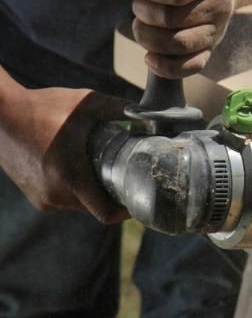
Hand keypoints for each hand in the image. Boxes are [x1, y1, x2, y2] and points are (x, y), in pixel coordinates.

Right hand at [0, 85, 128, 222]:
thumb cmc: (44, 107)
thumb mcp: (87, 103)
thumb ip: (121, 109)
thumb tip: (151, 115)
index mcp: (72, 178)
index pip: (107, 214)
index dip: (128, 211)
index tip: (141, 197)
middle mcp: (56, 196)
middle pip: (97, 208)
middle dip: (114, 196)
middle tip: (128, 176)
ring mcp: (42, 198)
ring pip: (80, 205)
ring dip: (94, 193)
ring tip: (106, 171)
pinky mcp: (33, 195)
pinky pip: (64, 200)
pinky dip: (77, 190)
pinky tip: (83, 170)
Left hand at [113, 0, 235, 78]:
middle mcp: (219, 6)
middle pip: (172, 20)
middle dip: (143, 14)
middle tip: (140, 6)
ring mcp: (217, 31)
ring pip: (179, 45)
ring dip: (149, 39)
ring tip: (143, 26)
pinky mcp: (211, 49)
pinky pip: (191, 67)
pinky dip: (166, 67)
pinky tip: (150, 57)